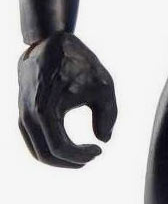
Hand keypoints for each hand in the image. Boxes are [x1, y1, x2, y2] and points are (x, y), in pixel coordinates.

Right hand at [18, 31, 116, 166]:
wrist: (50, 41)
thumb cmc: (79, 62)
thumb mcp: (104, 85)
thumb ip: (108, 116)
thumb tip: (103, 140)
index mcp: (46, 110)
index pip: (60, 148)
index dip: (81, 156)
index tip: (99, 150)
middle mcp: (29, 115)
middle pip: (46, 155)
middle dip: (71, 162)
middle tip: (92, 156)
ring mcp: (23, 114)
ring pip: (36, 150)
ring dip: (59, 158)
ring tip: (83, 155)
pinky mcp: (23, 111)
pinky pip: (32, 140)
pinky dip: (48, 148)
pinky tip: (67, 147)